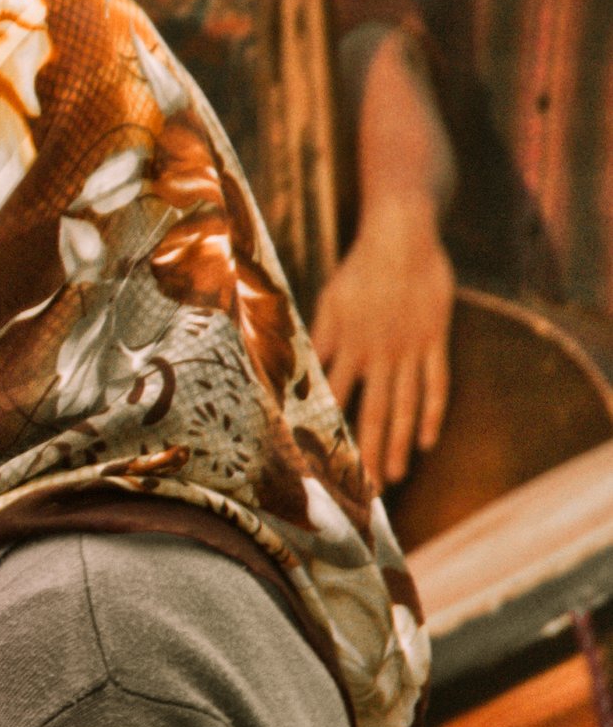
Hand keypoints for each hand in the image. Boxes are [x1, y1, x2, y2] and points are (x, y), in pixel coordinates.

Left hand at [312, 203, 454, 487]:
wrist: (401, 235)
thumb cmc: (358, 270)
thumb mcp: (325, 304)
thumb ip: (315, 341)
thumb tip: (289, 373)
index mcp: (344, 344)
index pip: (332, 400)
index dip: (326, 430)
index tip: (318, 462)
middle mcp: (376, 352)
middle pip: (370, 412)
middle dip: (367, 453)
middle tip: (363, 491)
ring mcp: (409, 347)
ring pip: (403, 405)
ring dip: (398, 443)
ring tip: (394, 476)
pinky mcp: (436, 338)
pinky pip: (436, 382)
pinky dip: (431, 411)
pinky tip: (427, 440)